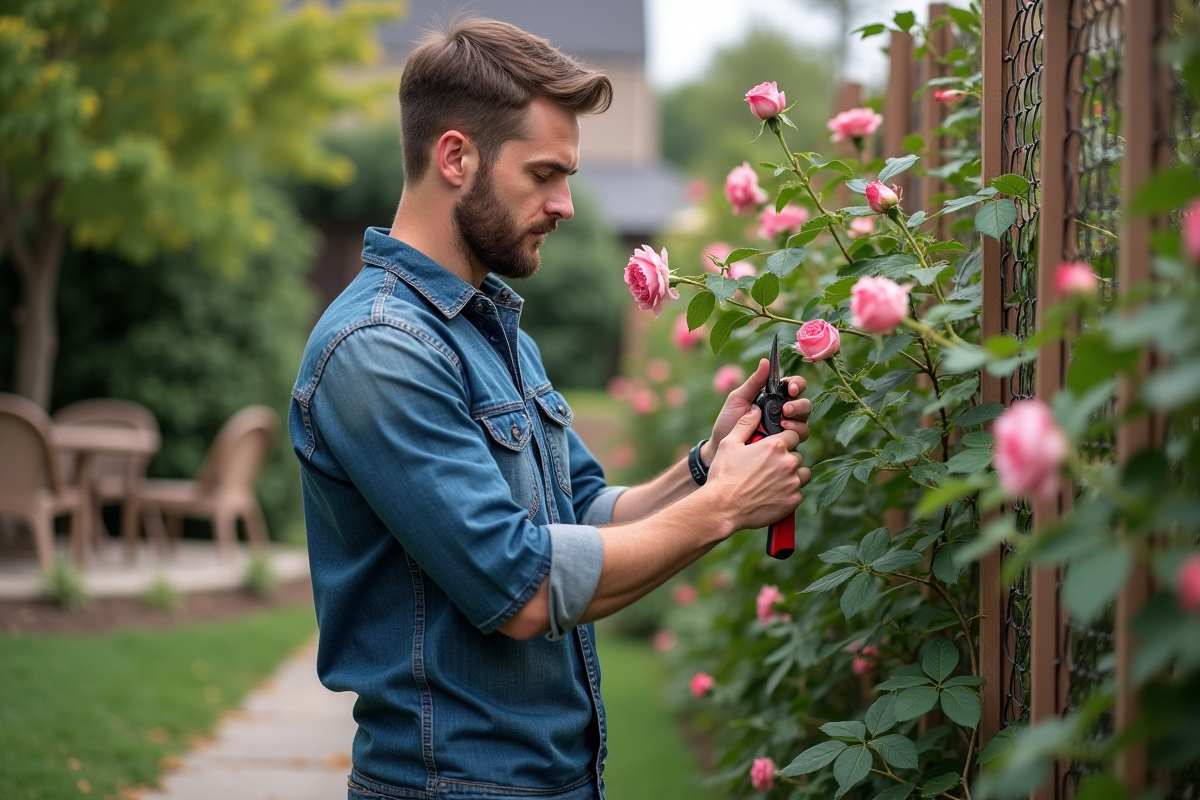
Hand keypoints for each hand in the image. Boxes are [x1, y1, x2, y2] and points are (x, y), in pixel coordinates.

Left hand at [702, 358, 810, 464]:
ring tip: (784, 423)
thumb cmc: (728, 421)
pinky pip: (799, 438)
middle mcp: (783, 411)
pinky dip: (795, 434)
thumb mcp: (738, 399)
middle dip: (799, 405)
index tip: (791, 388)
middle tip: (786, 409)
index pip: (793, 385)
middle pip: (804, 404)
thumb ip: (754, 382)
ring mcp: (786, 429)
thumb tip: (765, 361)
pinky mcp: (785, 444)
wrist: (720, 447)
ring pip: (804, 421)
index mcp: (774, 397)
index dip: (797, 384)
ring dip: (798, 420)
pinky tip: (783, 434)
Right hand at [705, 406, 811, 531]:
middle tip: (768, 467)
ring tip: (772, 480)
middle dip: (786, 459)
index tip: (775, 447)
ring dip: (791, 475)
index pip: (793, 434)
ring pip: (802, 473)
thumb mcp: (729, 443)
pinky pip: (798, 492)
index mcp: (775, 445)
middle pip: (797, 455)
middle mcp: (788, 462)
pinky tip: (772, 494)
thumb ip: (745, 424)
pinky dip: (789, 493)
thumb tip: (756, 409)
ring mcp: (792, 482)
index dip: (784, 439)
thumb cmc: (724, 475)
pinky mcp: (793, 500)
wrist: (723, 508)